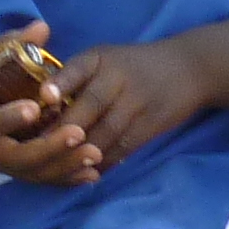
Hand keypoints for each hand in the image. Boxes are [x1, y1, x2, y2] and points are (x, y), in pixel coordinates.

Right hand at [0, 23, 95, 183]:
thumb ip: (8, 44)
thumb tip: (42, 27)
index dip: (8, 118)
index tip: (35, 108)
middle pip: (14, 157)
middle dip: (49, 148)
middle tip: (80, 134)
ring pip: (29, 173)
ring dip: (63, 167)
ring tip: (94, 156)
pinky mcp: (5, 169)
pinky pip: (36, 178)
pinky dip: (63, 178)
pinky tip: (91, 174)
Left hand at [54, 38, 214, 170]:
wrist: (188, 68)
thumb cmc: (133, 66)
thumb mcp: (106, 59)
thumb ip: (76, 78)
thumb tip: (40, 107)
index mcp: (101, 58)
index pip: (78, 68)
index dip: (61, 82)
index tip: (45, 97)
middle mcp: (119, 77)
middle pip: (91, 104)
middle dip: (65, 129)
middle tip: (40, 147)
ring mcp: (138, 101)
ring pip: (107, 131)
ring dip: (83, 150)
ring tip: (61, 165)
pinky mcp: (152, 123)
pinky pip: (125, 146)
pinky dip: (106, 160)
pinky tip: (89, 170)